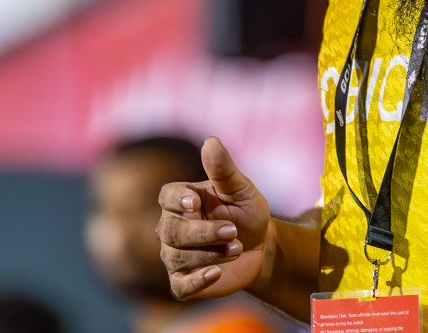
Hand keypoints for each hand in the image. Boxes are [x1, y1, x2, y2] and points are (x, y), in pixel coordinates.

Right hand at [156, 137, 272, 299]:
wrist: (261, 248)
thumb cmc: (247, 213)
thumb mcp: (241, 190)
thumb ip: (223, 169)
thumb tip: (210, 141)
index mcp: (182, 200)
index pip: (166, 197)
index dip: (176, 200)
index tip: (194, 203)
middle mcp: (172, 227)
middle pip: (172, 232)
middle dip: (203, 233)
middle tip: (234, 231)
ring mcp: (175, 256)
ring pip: (178, 257)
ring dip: (210, 254)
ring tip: (237, 248)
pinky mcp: (183, 282)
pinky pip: (180, 286)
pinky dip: (197, 281)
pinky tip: (216, 274)